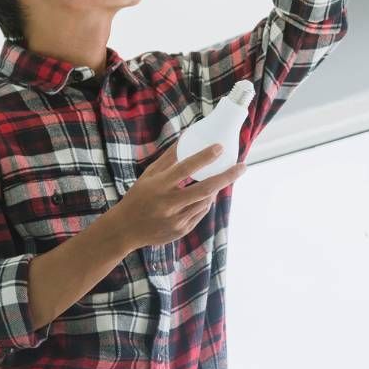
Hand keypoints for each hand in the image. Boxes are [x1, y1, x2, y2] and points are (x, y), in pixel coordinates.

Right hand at [106, 142, 247, 250]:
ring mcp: (176, 220)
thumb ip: (169, 158)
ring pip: (206, 201)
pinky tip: (203, 196)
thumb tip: (186, 137)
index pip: (185, 168)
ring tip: (219, 179)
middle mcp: (168, 204)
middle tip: (242, 166)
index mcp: (159, 186)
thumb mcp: (149, 175)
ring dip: (215, 189)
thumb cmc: (138, 196)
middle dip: (227, 177)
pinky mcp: (181, 230)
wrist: (125, 229)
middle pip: (205, 189)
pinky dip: (205, 202)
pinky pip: (201, 213)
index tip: (220, 147)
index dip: (204, 157)